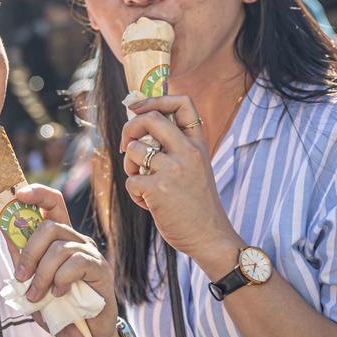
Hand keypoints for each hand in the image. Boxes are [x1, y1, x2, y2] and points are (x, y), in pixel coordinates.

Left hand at [13, 184, 120, 336]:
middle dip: (29, 253)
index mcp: (60, 238)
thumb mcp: (31, 283)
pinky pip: (76, 263)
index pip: (53, 203)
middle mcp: (77, 240)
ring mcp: (91, 254)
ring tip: (37, 296)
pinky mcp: (101, 270)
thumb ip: (21, 259)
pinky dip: (61, 280)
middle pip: (50, 226)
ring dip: (42, 275)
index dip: (36, 193)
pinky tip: (59, 295)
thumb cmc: (56, 308)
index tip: (17, 194)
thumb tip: (4, 230)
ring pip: (60, 248)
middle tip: (21, 278)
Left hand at [120, 96, 241, 266]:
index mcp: (198, 144)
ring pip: (134, 150)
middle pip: (150, 118)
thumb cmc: (197, 204)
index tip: (138, 108)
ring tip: (143, 184)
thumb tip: (140, 122)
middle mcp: (188, 152)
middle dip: (129, 127)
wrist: (210, 236)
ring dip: (130, 167)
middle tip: (125, 145)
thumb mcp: (195, 167)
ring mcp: (173, 169)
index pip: (183, 102)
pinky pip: (131, 180)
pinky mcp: (159, 189)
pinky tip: (149, 204)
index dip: (156, 99)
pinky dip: (135, 193)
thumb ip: (175, 147)